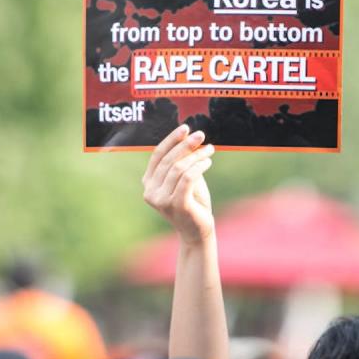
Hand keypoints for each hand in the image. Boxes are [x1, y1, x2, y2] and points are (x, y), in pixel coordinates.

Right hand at [142, 125, 215, 245]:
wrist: (198, 230)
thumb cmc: (192, 201)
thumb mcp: (184, 177)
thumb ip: (182, 161)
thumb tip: (187, 137)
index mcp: (149, 183)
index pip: (157, 156)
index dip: (170, 140)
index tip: (185, 128)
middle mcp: (150, 192)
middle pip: (168, 160)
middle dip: (185, 145)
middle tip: (201, 135)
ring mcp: (161, 200)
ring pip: (178, 168)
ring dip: (196, 156)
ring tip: (209, 150)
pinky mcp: (176, 205)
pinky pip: (188, 178)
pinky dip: (199, 167)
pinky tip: (208, 162)